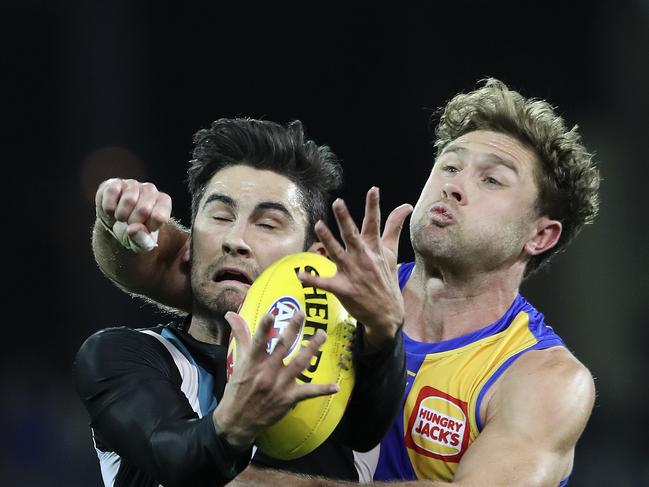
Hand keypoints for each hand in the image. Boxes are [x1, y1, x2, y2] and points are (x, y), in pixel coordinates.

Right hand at [95, 178, 171, 252]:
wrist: (114, 225)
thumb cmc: (134, 233)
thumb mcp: (141, 243)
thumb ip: (142, 240)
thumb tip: (133, 229)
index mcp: (163, 202)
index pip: (160, 216)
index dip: (148, 227)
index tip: (144, 229)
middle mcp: (151, 190)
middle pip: (144, 209)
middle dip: (133, 222)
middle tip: (130, 223)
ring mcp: (133, 184)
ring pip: (128, 200)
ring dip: (121, 215)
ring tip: (121, 217)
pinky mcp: (114, 183)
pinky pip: (112, 192)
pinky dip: (109, 208)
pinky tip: (112, 210)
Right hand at [213, 311, 338, 449]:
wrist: (238, 420)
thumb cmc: (238, 387)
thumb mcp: (237, 361)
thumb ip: (240, 336)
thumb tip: (230, 314)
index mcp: (253, 362)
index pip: (258, 341)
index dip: (264, 327)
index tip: (272, 313)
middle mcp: (267, 372)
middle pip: (282, 347)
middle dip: (293, 329)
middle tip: (302, 313)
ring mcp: (279, 385)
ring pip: (299, 363)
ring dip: (312, 348)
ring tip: (322, 335)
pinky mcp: (289, 398)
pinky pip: (308, 392)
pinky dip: (322, 390)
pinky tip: (336, 387)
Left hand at [299, 187, 411, 348]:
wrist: (387, 313)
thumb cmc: (386, 280)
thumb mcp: (392, 253)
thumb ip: (394, 227)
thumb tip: (406, 206)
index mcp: (374, 249)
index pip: (374, 223)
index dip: (373, 206)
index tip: (373, 190)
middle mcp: (363, 258)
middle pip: (353, 235)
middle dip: (345, 219)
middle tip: (338, 202)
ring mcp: (353, 274)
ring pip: (337, 253)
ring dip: (327, 239)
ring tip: (318, 225)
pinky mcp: (343, 289)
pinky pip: (324, 283)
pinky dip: (312, 279)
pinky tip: (300, 274)